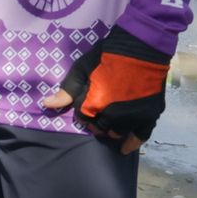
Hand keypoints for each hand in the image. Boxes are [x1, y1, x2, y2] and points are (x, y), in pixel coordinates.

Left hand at [41, 25, 170, 154]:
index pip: (83, 118)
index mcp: (95, 103)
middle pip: (100, 127)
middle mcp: (114, 114)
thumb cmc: (107, 56)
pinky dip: (132, 143)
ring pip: (117, 133)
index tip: (84, 108)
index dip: (82, 113)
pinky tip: (124, 148)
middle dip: (95, 123)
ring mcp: (133, 116)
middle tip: (96, 116)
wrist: (140, 48)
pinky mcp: (149, 115)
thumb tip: (46, 105)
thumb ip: (67, 90)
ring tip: (108, 126)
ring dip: (110, 131)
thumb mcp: (81, 69)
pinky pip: (141, 136)